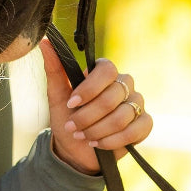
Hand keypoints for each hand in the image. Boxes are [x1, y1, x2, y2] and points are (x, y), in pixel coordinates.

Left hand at [40, 38, 152, 175]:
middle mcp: (124, 84)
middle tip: (72, 127)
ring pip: (122, 116)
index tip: (71, 104)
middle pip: (112, 97)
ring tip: (83, 136)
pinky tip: (98, 144)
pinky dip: (112, 141)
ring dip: (97, 130)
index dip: (89, 89)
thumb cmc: (67, 117)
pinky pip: (135, 130)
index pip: (107, 70)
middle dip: (87, 116)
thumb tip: (45, 42)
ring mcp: (137, 103)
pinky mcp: (144, 124)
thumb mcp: (56, 95)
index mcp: (105, 72)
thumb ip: (54, 69)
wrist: (75, 148)